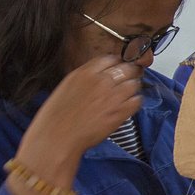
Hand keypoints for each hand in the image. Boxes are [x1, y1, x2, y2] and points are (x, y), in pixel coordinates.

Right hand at [23, 54, 143, 162]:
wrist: (58, 137)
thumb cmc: (57, 115)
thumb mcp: (67, 86)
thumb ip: (86, 77)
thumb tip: (99, 75)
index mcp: (86, 73)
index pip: (111, 58)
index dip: (117, 63)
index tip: (119, 67)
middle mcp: (101, 81)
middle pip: (127, 68)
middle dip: (130, 72)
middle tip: (130, 78)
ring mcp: (112, 96)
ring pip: (134, 84)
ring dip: (133, 87)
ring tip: (128, 93)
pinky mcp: (120, 112)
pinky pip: (137, 101)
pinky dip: (135, 102)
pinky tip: (129, 105)